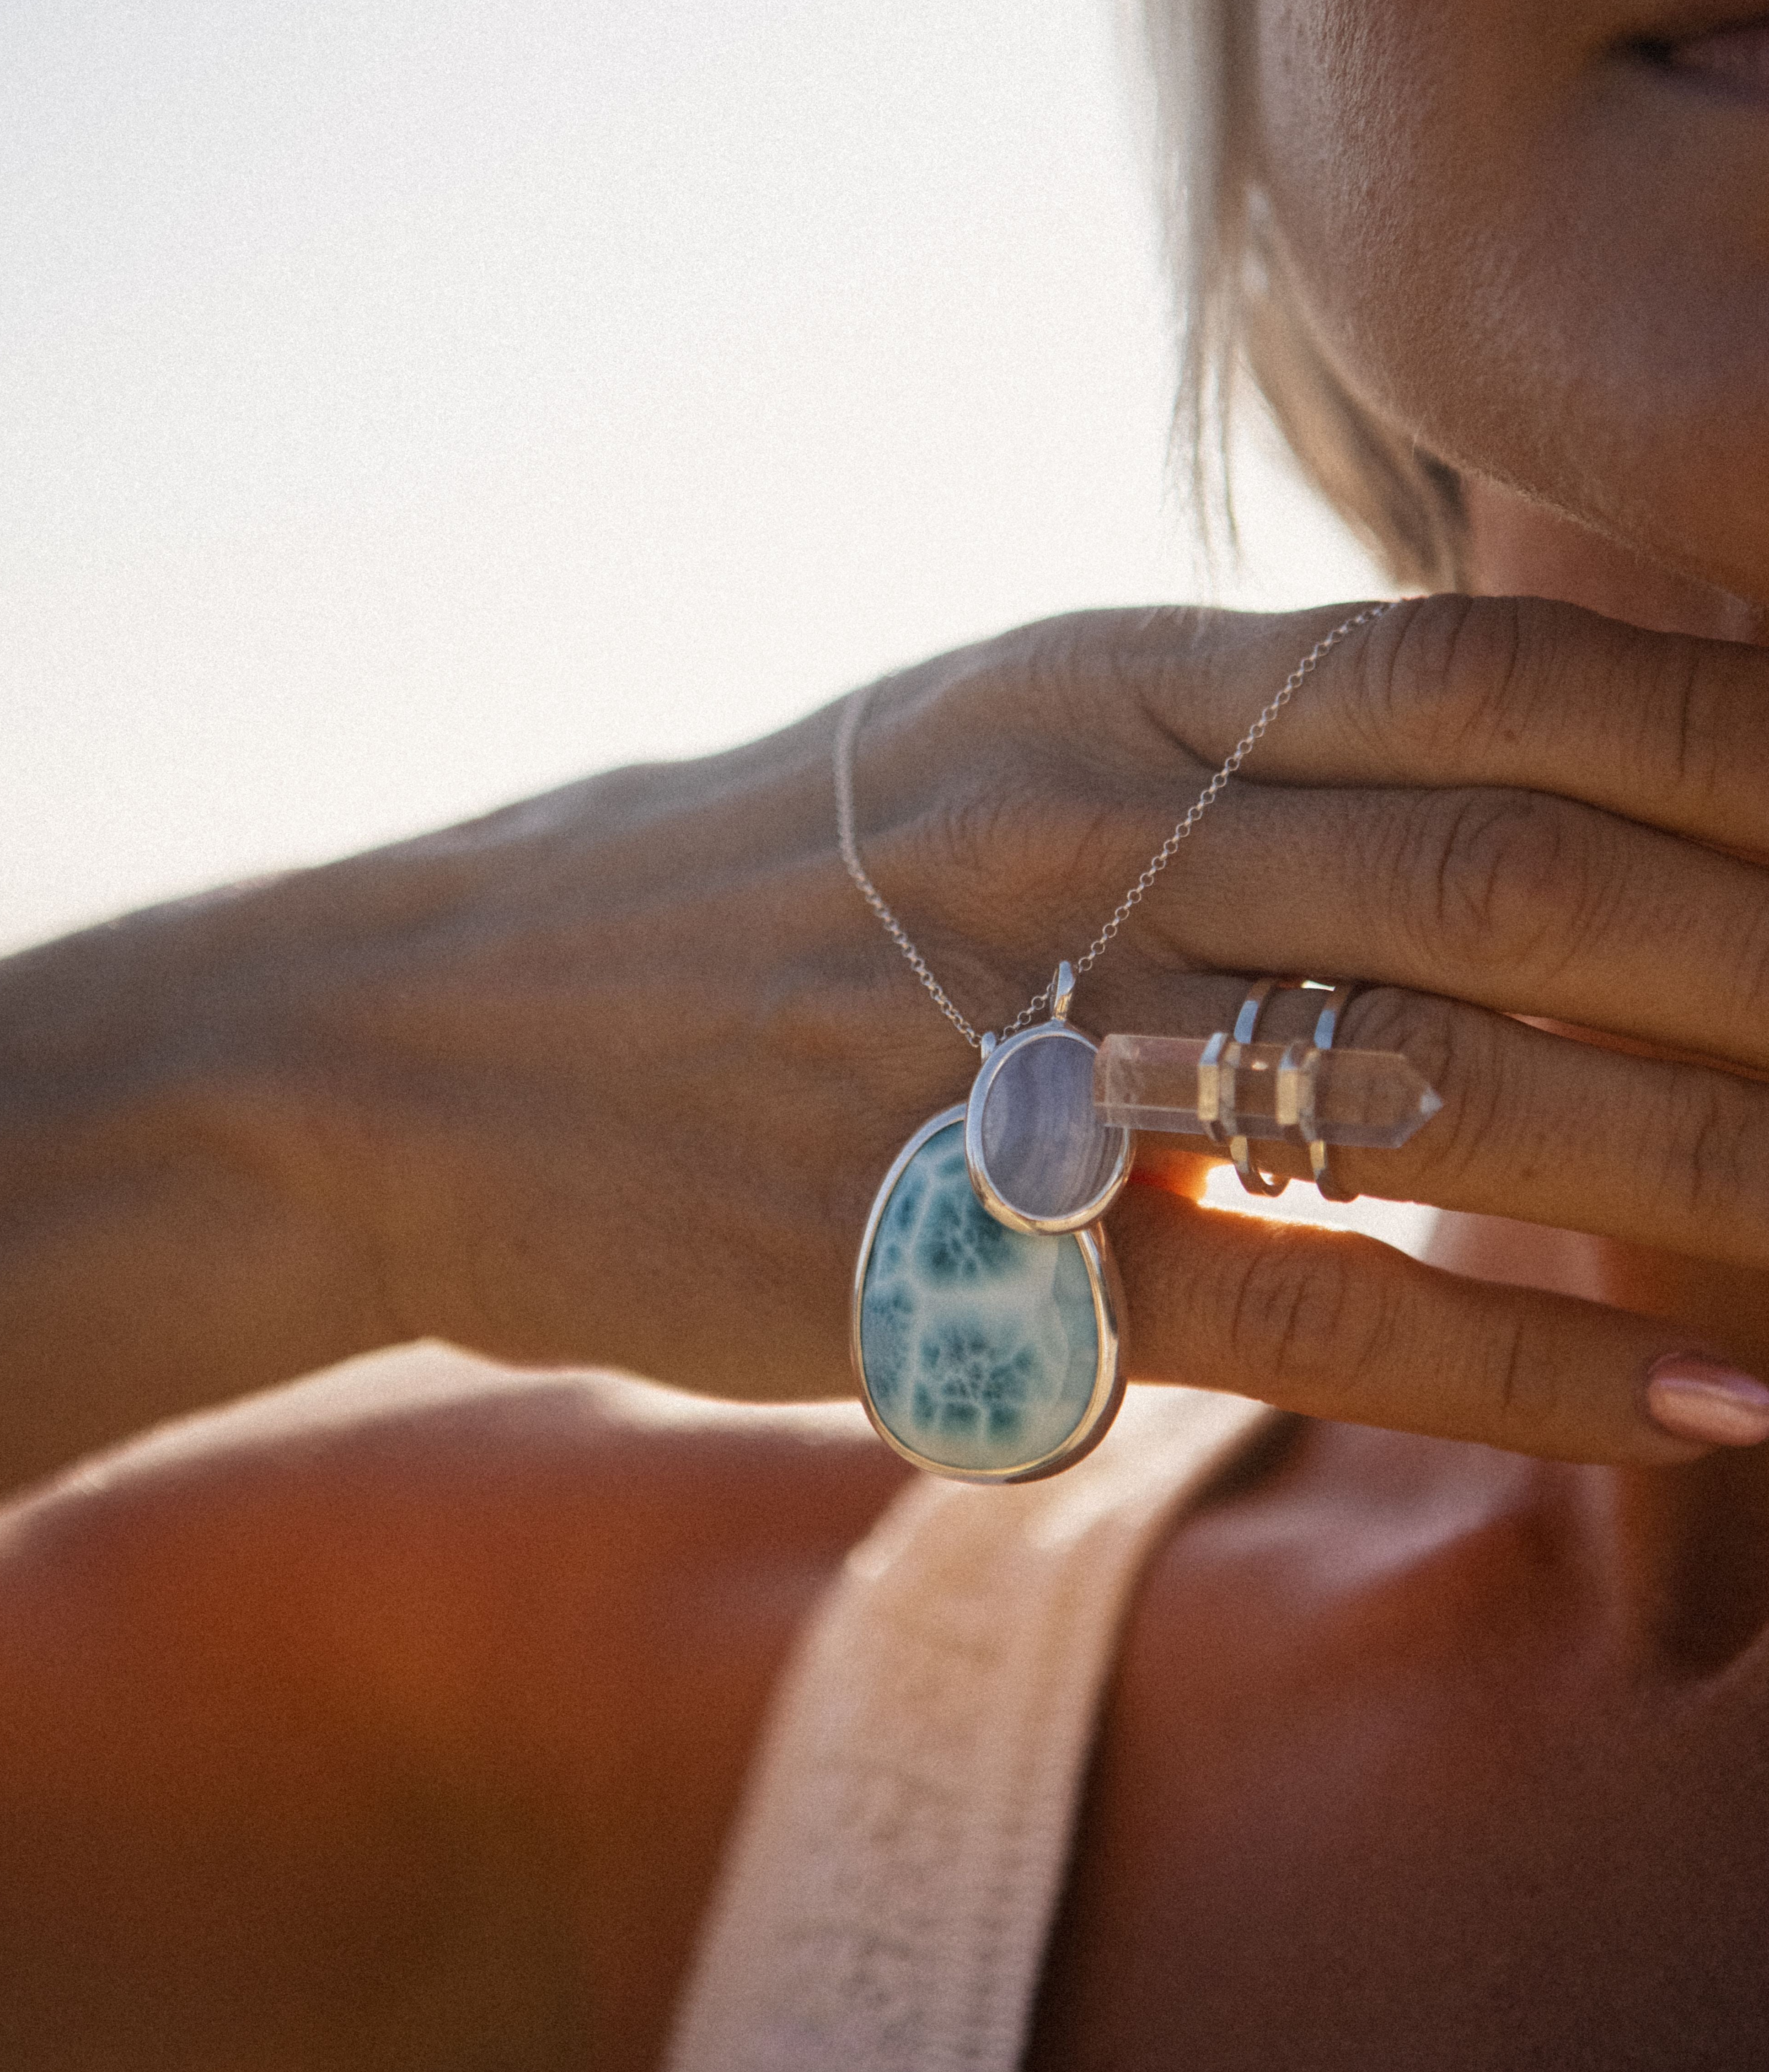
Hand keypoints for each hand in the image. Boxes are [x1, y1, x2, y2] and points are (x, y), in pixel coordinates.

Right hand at [0, 595, 1768, 1487]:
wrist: (435, 1039)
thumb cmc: (737, 894)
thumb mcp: (974, 744)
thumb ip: (1212, 756)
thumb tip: (1479, 782)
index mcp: (1100, 676)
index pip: (1497, 669)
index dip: (1727, 741)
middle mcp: (1081, 821)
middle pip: (1519, 872)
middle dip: (1765, 955)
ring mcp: (1014, 1035)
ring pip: (1442, 1093)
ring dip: (1700, 1169)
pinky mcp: (959, 1254)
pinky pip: (1305, 1316)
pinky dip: (1517, 1368)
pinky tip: (1682, 1402)